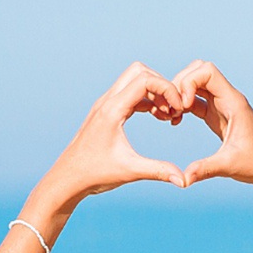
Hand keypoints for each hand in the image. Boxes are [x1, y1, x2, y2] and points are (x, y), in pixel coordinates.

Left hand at [31, 64, 184, 211]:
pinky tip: (157, 117)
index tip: (178, 109)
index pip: (145, 79)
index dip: (167, 89)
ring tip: (168, 116)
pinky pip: (130, 94)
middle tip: (174, 109)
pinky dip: (147, 100)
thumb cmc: (94, 173)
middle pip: (139, 71)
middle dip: (162, 86)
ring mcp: (106, 105)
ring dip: (155, 93)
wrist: (68, 178)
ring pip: (135, 81)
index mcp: (112, 110)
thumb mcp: (130, 171)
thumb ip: (159, 171)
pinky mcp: (107, 112)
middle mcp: (107, 102)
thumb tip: (184, 181)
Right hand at [165, 61, 252, 192]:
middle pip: (199, 71)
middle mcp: (228, 99)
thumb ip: (205, 169)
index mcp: (234, 102)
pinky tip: (176, 121)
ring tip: (172, 115)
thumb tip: (183, 180)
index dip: (189, 81)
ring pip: (196, 84)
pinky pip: (196, 99)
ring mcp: (222, 106)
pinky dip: (183, 105)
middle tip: (173, 108)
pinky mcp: (218, 115)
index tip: (183, 105)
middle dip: (180, 84)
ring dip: (180, 94)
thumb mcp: (229, 166)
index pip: (207, 71)